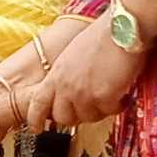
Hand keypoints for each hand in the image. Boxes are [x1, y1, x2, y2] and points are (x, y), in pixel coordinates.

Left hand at [24, 16, 143, 129]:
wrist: (121, 29)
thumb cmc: (101, 37)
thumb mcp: (72, 56)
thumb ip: (66, 76)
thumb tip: (70, 91)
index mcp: (56, 74)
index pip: (37, 103)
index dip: (35, 119)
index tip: (36, 127)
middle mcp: (65, 86)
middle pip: (62, 118)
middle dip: (76, 117)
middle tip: (90, 108)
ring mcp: (83, 94)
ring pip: (88, 118)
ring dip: (99, 111)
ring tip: (110, 95)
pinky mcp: (103, 97)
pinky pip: (109, 112)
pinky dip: (117, 105)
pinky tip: (121, 93)